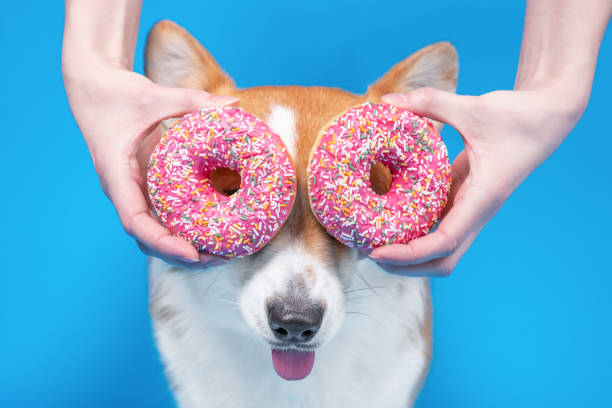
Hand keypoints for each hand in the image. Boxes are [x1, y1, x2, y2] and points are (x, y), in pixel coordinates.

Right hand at [63, 62, 236, 267]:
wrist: (92, 87)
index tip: (192, 253)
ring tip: (218, 254)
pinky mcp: (143, 185)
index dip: (163, 241)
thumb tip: (234, 104)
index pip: (135, 221)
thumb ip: (193, 100)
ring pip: (153, 231)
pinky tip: (208, 233)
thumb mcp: (154, 95)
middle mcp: (123, 189)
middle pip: (147, 237)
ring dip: (182, 247)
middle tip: (218, 258)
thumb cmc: (116, 93)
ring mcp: (133, 190)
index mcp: (117, 174)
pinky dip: (181, 229)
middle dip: (179, 253)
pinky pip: (160, 215)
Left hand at [368, 86, 583, 275]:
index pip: (444, 243)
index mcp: (482, 199)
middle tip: (369, 252)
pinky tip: (390, 221)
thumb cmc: (517, 116)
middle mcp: (476, 212)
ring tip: (373, 243)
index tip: (377, 252)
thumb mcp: (474, 107)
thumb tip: (386, 102)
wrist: (546, 119)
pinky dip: (415, 232)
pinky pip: (438, 228)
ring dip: (409, 255)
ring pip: (441, 250)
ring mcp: (471, 210)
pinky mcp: (465, 201)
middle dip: (406, 266)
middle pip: (442, 261)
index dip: (409, 254)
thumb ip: (431, 102)